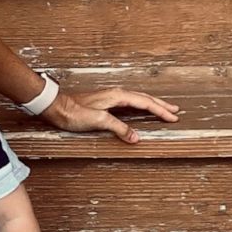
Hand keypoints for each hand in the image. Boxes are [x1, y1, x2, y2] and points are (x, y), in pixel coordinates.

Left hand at [43, 85, 180, 144]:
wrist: (56, 107)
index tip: (173, 117)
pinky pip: (129, 103)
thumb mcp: (98, 121)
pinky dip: (140, 106)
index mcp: (117, 96)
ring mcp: (110, 97)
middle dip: (160, 105)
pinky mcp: (105, 102)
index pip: (145, 103)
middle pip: (144, 98)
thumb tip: (136, 137)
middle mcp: (116, 94)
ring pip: (137, 99)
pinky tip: (140, 109)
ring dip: (151, 104)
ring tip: (163, 109)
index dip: (160, 110)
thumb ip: (118, 128)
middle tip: (175, 110)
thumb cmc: (73, 112)